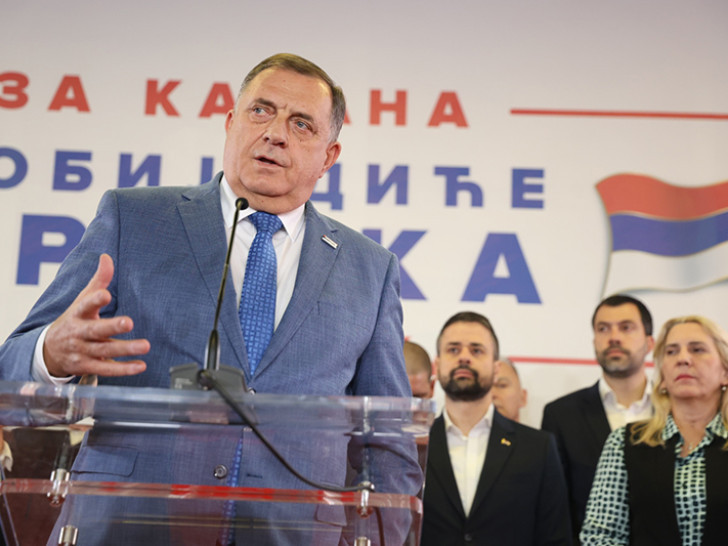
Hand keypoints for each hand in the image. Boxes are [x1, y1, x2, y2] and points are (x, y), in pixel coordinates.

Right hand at [43, 253, 149, 377]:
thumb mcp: (82, 300)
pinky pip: (106, 369)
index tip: (106, 294)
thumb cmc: (74, 320)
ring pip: (104, 351)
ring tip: (145, 345)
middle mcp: (79, 333)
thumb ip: (99, 280)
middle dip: (112, 327)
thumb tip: (107, 257)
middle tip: (129, 322)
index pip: (84, 305)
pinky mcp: (88, 367)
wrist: (49, 351)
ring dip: (125, 349)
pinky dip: (123, 369)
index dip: (95, 300)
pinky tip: (140, 365)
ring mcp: (82, 352)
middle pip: (95, 330)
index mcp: (77, 314)